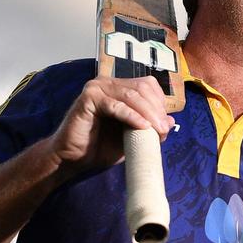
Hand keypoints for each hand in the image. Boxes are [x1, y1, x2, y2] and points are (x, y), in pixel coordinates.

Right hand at [48, 76, 174, 173]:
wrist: (72, 159)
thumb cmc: (100, 147)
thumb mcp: (131, 137)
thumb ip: (148, 126)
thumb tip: (171, 120)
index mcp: (118, 88)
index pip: (148, 85)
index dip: (160, 103)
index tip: (165, 125)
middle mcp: (108, 83)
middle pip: (142, 88)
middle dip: (157, 109)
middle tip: (163, 130)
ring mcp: (97, 88)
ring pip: (132, 95)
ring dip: (149, 113)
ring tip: (157, 130)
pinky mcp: (88, 99)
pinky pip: (116, 105)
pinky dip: (132, 116)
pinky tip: (143, 127)